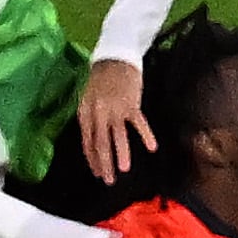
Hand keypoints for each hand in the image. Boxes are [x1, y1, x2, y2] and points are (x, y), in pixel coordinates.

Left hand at [76, 60, 152, 183]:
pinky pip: (138, 123)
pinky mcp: (131, 104)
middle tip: (108, 180)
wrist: (114, 58)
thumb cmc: (101, 79)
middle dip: (104, 163)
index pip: (87, 142)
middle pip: (100, 143)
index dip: (92, 159)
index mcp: (85, 112)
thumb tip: (92, 140)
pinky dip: (146, 135)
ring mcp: (115, 109)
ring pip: (118, 136)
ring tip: (124, 169)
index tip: (97, 173)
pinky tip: (151, 147)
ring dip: (121, 154)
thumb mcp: (88, 99)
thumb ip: (90, 118)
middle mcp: (98, 113)